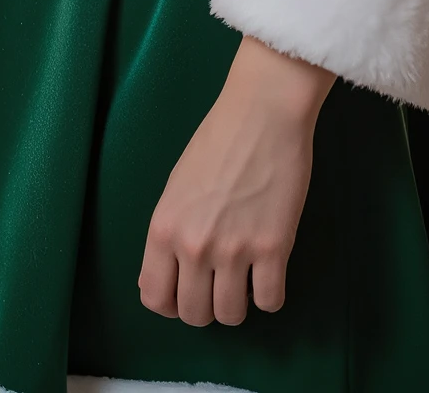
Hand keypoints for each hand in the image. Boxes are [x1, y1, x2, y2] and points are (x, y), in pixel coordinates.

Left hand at [138, 36, 333, 326]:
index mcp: (164, 228)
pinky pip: (270, 302)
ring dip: (238, 302)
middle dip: (206, 306)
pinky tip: (269, 272)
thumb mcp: (176, 187)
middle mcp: (194, 245)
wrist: (262, 112)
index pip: (155, 298)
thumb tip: (162, 280)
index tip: (185, 291)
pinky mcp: (274, 248)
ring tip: (244, 276)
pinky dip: (269, 295)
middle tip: (218, 282)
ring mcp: (234, 250)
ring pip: (231, 316)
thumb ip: (168, 235)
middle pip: (194, 314)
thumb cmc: (217, 140)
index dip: (170, 303)